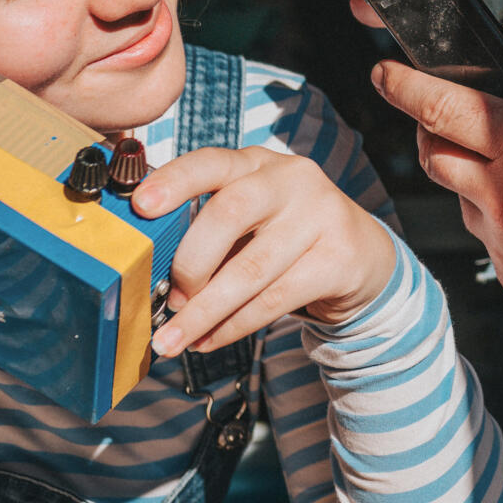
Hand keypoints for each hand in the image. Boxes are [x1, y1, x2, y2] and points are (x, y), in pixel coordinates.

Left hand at [131, 146, 400, 354]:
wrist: (362, 254)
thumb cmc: (284, 234)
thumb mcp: (250, 215)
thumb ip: (207, 227)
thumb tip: (147, 271)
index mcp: (256, 163)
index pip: (212, 162)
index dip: (175, 182)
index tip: (141, 205)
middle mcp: (291, 180)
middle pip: (230, 212)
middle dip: (190, 263)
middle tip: (167, 300)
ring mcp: (320, 216)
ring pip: (250, 269)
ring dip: (204, 312)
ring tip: (173, 340)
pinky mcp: (338, 259)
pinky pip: (275, 299)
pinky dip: (234, 326)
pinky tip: (209, 340)